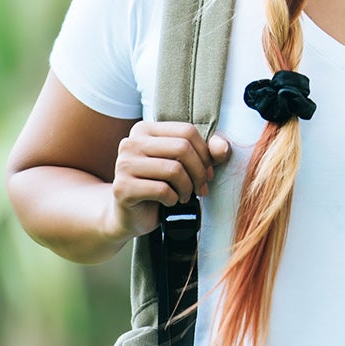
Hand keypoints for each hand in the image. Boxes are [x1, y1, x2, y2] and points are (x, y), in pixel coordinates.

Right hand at [106, 122, 230, 238]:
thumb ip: (206, 153)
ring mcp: (123, 164)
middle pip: (182, 148)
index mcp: (144, 129)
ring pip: (173, 169)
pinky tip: (170, 202)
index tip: (208, 173)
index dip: (205, 153)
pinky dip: (173, 199)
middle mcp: (130, 143)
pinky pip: (161, 190)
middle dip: (199, 172)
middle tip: (200, 188)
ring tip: (185, 196)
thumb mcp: (184, 166)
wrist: (130, 215)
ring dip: (187, 188)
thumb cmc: (159, 186)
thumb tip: (222, 147)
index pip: (187, 130)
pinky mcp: (122, 187)